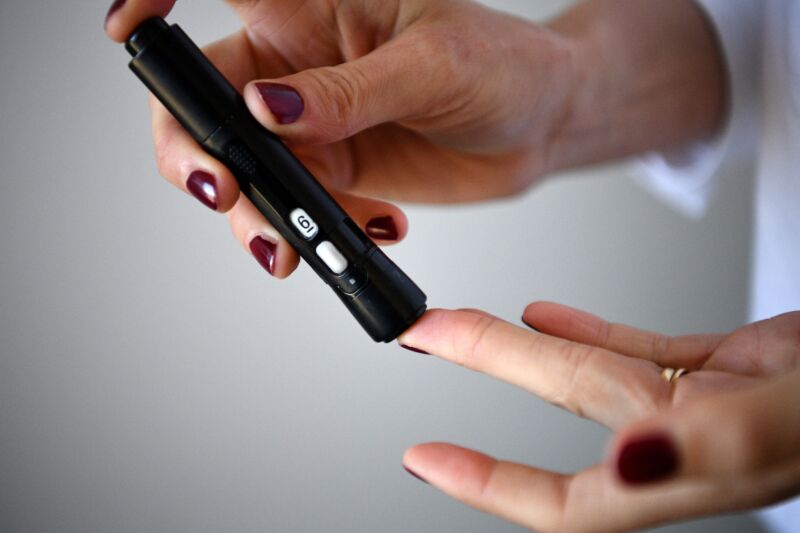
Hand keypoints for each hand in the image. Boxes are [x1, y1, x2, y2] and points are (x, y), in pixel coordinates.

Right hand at [105, 0, 578, 275]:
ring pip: (242, 167)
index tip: (131, 30)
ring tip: (293, 246)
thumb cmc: (503, 67)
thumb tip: (266, 110)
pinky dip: (312, 233)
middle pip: (201, 101)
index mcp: (310, 5)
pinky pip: (295, 208)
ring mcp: (311, 125)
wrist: (542, 124)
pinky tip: (370, 229)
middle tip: (227, 194)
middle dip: (194, 152)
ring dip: (253, 213)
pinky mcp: (334, 172)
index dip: (155, 2)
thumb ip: (349, 93)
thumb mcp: (433, 67)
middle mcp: (297, 65)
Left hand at [398, 303, 799, 531]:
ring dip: (525, 345)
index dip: (489, 485)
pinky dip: (589, 330)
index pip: (565, 501)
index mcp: (689, 474)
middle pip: (564, 401)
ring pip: (592, 371)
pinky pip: (638, 348)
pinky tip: (547, 313)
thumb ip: (716, 448)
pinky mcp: (723, 367)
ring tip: (466, 323)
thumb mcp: (792, 421)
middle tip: (424, 334)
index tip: (424, 457)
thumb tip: (630, 466)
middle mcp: (683, 445)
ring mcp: (701, 404)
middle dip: (486, 364)